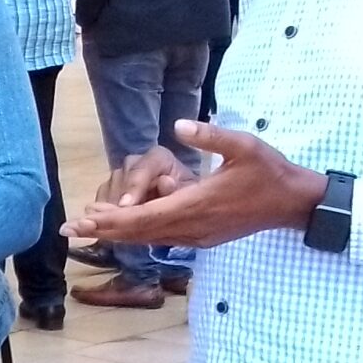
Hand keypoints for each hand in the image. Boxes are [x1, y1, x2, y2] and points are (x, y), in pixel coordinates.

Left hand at [69, 122, 326, 249]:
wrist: (293, 203)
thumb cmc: (269, 172)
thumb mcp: (244, 146)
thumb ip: (210, 135)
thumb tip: (178, 124)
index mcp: (196, 205)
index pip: (144, 217)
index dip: (111, 220)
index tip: (84, 220)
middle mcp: (192, 226)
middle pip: (139, 233)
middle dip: (103, 230)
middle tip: (69, 229)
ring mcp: (198, 236)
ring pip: (149, 238)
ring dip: (119, 233)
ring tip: (89, 227)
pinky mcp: (203, 237)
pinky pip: (163, 237)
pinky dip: (139, 233)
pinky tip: (124, 228)